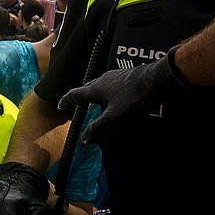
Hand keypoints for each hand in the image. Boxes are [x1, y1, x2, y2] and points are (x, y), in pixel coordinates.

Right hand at [58, 56, 184, 144]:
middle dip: (80, 97)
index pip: (74, 94)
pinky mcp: (124, 75)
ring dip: (94, 94)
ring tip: (97, 103)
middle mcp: (101, 80)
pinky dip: (107, 90)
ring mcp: (113, 76)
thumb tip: (85, 139)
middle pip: (85, 88)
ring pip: (98, 85)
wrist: (153, 79)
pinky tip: (115, 96)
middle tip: (78, 105)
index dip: (66, 101)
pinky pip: (110, 83)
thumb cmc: (132, 97)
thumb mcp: (114, 116)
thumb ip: (99, 127)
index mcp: (94, 90)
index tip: (61, 105)